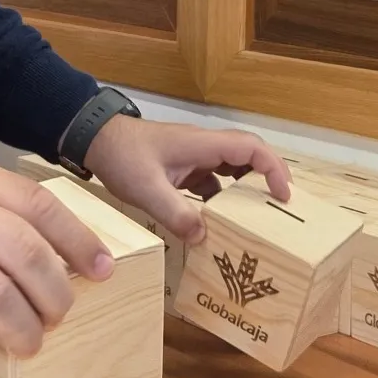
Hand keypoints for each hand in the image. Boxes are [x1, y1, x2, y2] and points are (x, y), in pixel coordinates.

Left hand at [85, 117, 290, 244]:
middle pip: (247, 157)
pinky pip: (210, 180)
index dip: (273, 169)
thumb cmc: (122, 156)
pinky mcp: (182, 166)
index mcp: (202, 144)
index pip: (251, 149)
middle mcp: (203, 146)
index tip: (283, 195)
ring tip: (253, 219)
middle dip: (266, 179)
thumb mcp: (147, 189)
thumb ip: (176, 213)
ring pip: (230, 169)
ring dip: (243, 191)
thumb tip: (204, 237)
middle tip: (278, 209)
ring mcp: (192, 155)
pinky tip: (215, 222)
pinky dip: (218, 199)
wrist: (94, 139)